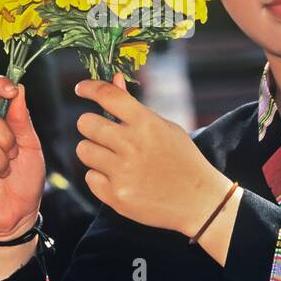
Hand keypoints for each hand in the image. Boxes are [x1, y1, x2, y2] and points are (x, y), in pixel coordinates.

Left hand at [73, 73, 232, 235]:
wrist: (200, 201)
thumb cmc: (182, 159)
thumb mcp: (164, 127)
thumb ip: (134, 107)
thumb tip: (114, 79)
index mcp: (147, 123)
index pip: (107, 96)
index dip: (89, 88)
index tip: (81, 89)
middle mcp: (132, 145)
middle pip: (85, 123)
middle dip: (91, 126)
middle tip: (104, 134)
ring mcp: (123, 172)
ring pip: (83, 150)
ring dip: (94, 152)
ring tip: (114, 159)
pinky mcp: (116, 196)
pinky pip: (90, 178)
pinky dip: (101, 178)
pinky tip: (121, 179)